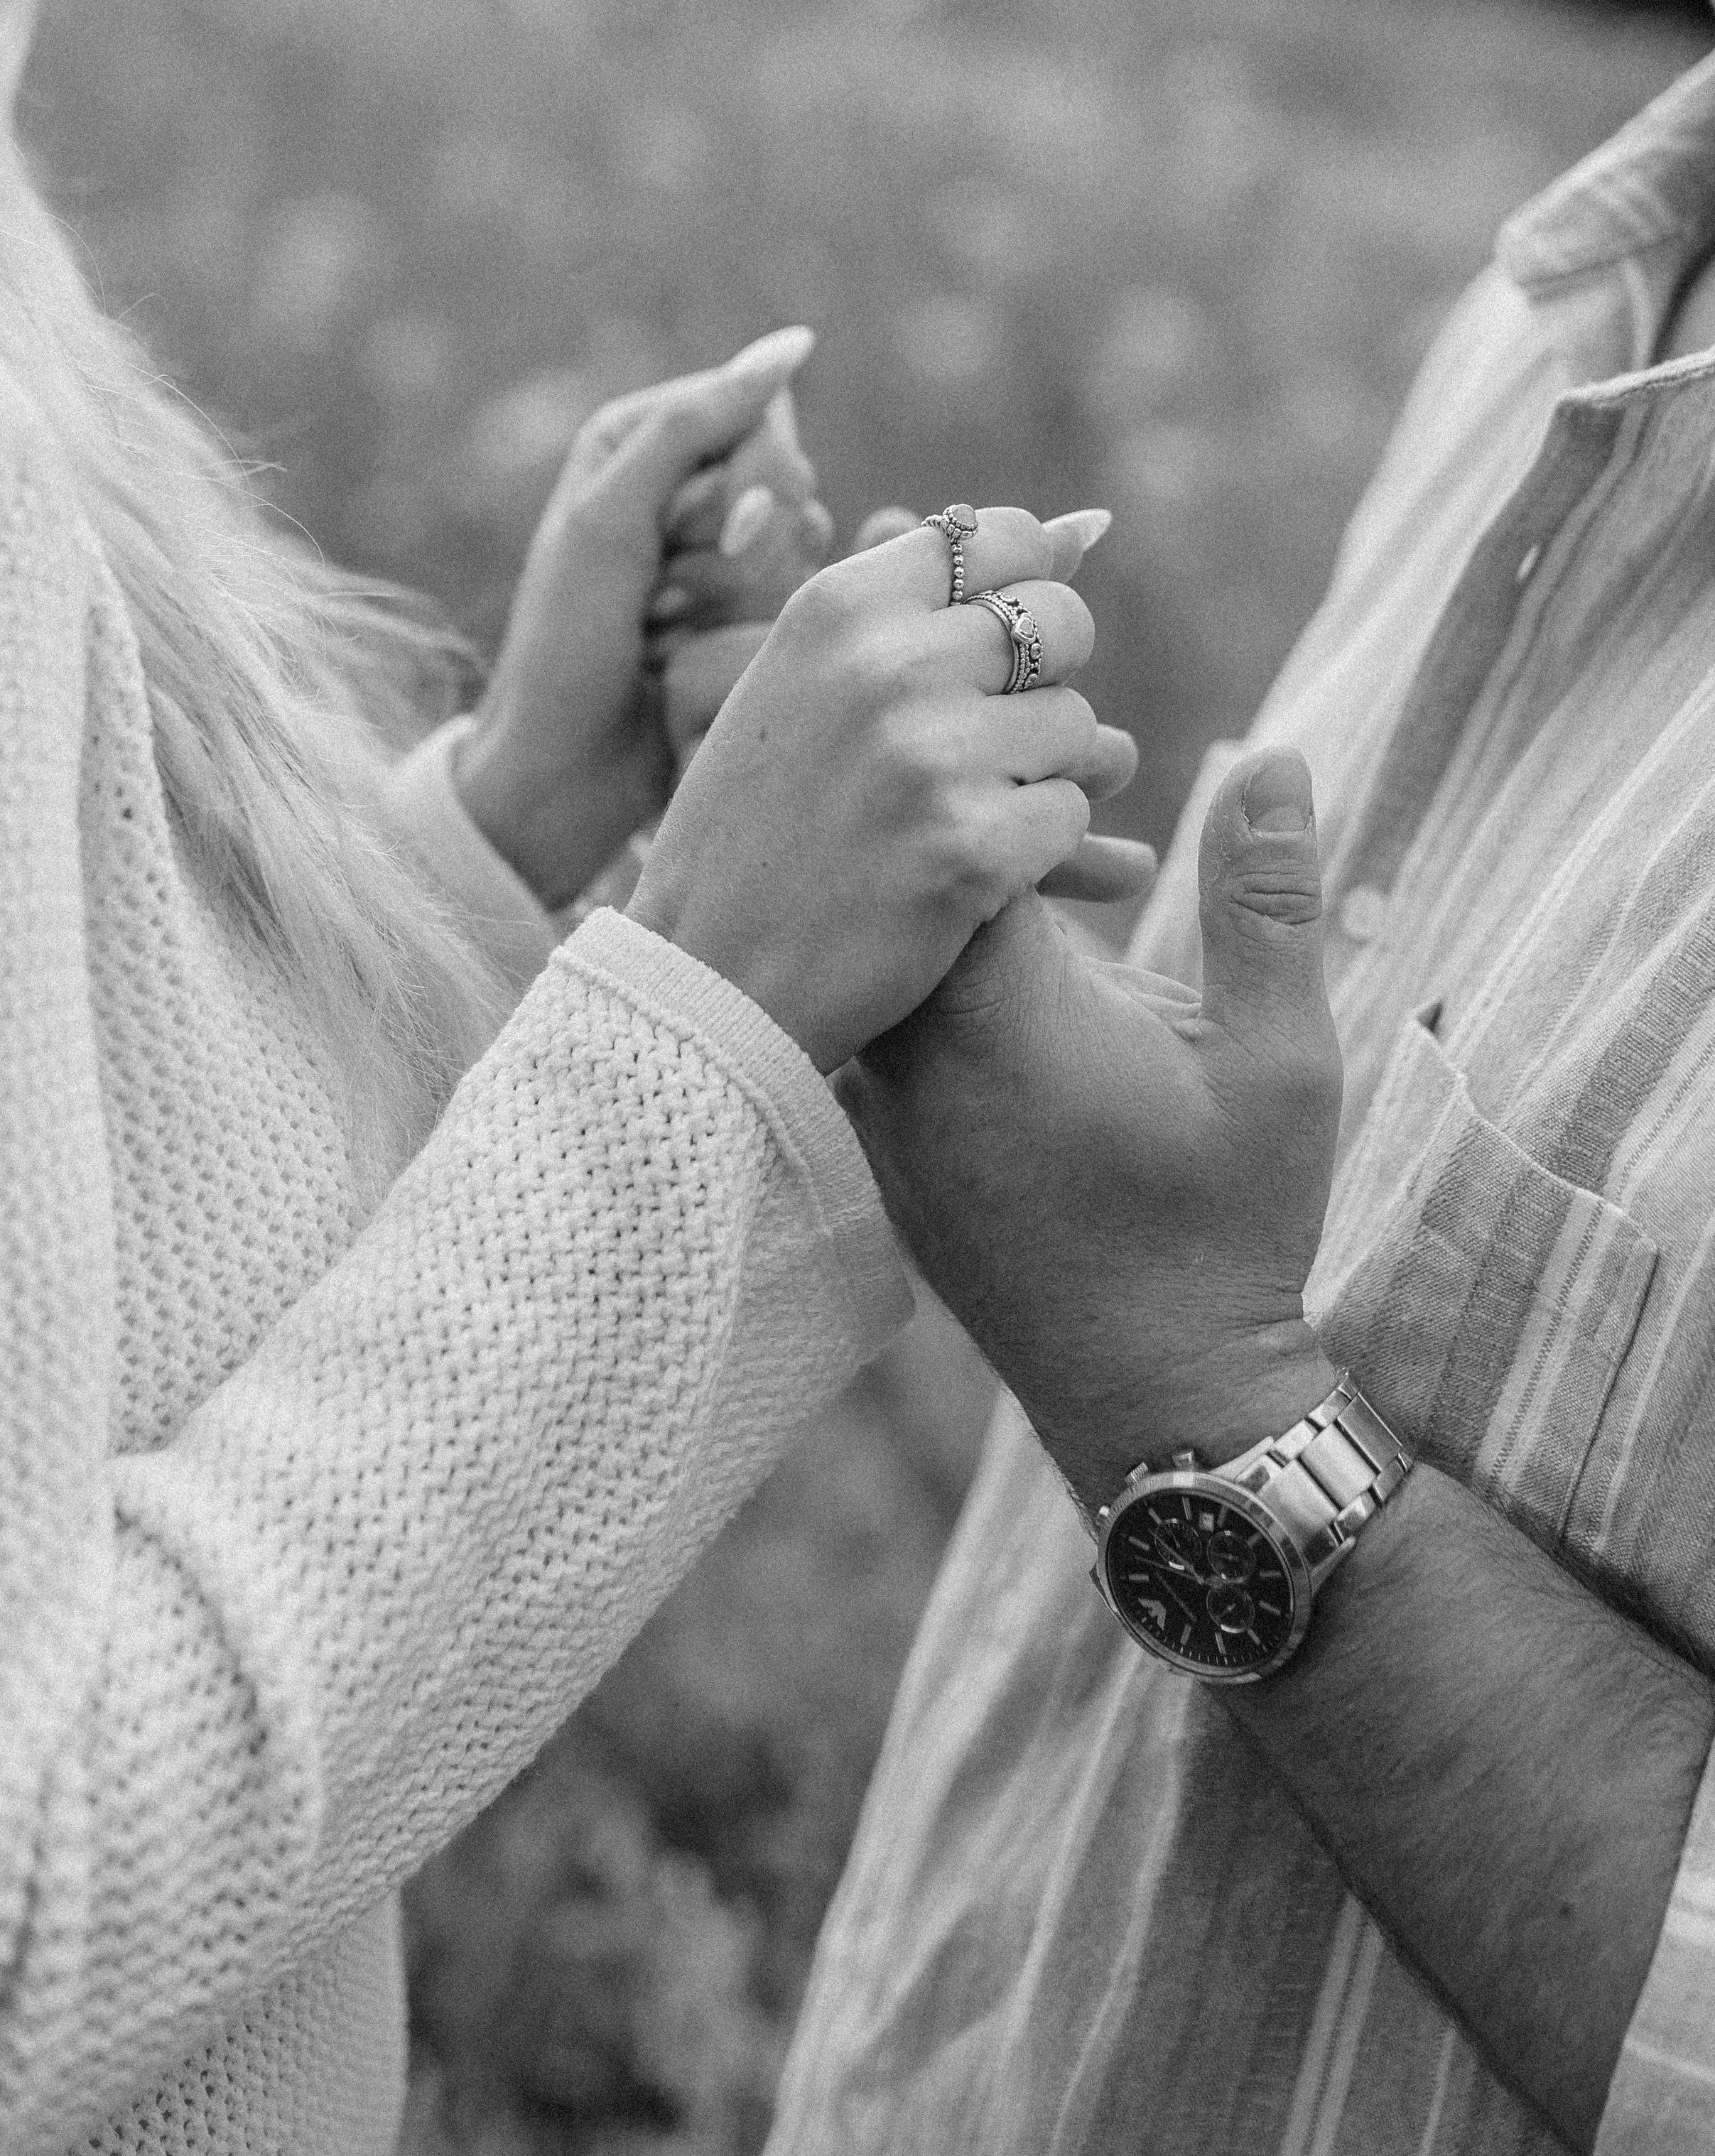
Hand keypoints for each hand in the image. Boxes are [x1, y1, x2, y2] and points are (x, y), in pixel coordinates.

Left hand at [453, 330, 814, 905]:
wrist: (558, 774)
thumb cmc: (564, 646)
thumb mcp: (611, 523)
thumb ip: (694, 427)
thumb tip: (796, 345)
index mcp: (636, 437)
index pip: (759, 414)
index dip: (754, 479)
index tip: (708, 539)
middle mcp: (678, 484)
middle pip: (788, 480)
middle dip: (738, 552)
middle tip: (664, 602)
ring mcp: (714, 555)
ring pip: (799, 549)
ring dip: (733, 605)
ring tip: (664, 638)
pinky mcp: (742, 618)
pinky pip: (798, 603)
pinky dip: (744, 640)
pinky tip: (687, 666)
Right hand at [628, 507, 1156, 1072]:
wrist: (708, 978)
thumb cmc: (759, 827)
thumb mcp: (805, 684)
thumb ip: (926, 606)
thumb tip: (1091, 527)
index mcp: (836, 607)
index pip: (996, 537)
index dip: (1022, 587)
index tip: (1001, 643)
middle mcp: (886, 664)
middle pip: (1059, 621)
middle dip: (1044, 682)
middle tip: (986, 743)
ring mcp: (932, 756)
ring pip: (1077, 727)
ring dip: (1040, 776)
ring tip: (955, 815)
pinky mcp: (973, 848)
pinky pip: (1071, 816)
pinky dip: (1035, 851)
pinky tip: (963, 874)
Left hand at [840, 748, 1343, 1506]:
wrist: (1155, 1400)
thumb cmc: (1227, 1229)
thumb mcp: (1278, 1058)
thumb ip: (1266, 898)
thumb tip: (1280, 756)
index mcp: (991, 1013)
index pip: (954, 829)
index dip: (1021, 771)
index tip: (1100, 762)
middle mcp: (903, 1054)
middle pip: (901, 875)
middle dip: (988, 816)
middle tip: (1097, 787)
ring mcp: (875, 1107)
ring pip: (889, 944)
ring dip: (970, 897)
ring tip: (1103, 876)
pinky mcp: (876, 1145)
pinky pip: (886, 1015)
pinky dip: (949, 970)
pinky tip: (1052, 972)